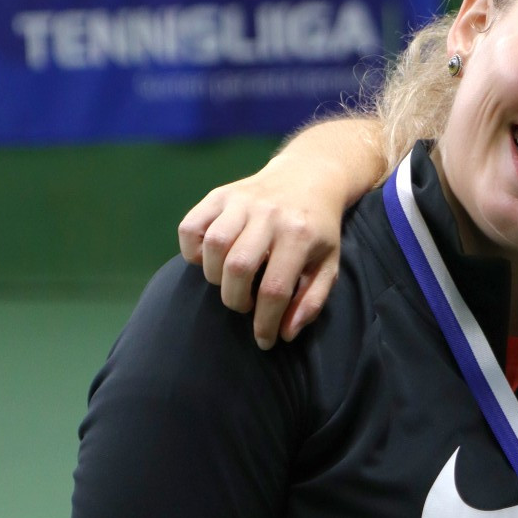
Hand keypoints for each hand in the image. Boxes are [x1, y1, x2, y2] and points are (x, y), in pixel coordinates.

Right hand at [179, 168, 343, 351]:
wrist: (309, 176)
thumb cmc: (318, 229)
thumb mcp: (328, 265)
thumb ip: (311, 301)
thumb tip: (285, 333)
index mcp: (300, 235)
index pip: (275, 289)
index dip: (265, 323)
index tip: (264, 341)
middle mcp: (269, 215)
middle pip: (238, 268)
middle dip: (237, 301)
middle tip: (247, 304)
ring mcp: (241, 201)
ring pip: (212, 246)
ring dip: (215, 276)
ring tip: (231, 282)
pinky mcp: (219, 194)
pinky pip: (190, 227)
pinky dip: (192, 251)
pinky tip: (209, 260)